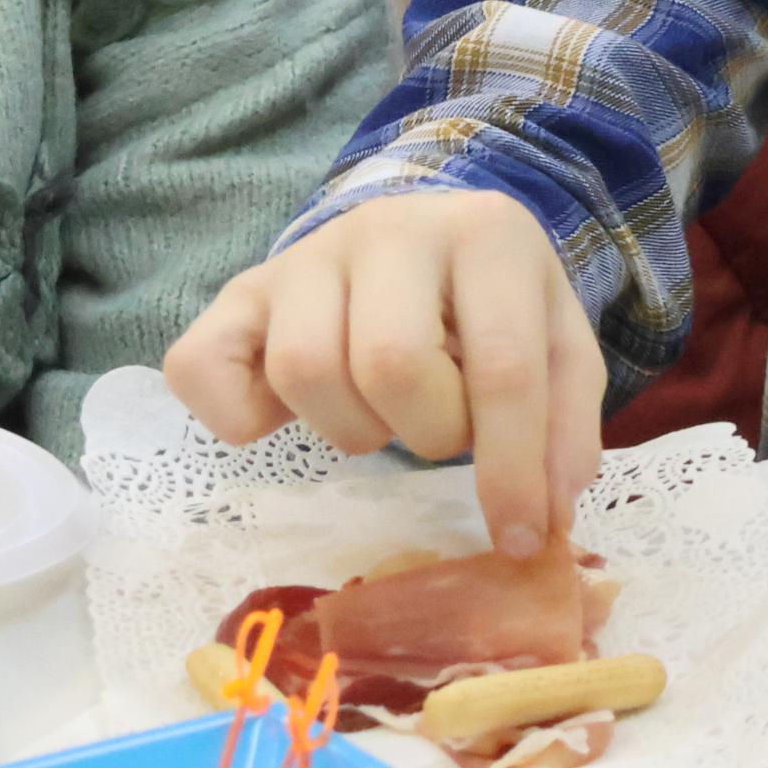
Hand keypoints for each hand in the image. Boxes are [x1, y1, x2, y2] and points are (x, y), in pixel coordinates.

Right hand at [164, 189, 606, 558]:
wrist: (421, 233)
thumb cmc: (491, 302)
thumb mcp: (556, 342)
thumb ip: (565, 424)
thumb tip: (544, 517)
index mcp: (485, 234)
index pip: (501, 366)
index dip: (511, 471)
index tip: (520, 539)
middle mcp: (388, 228)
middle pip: (390, 365)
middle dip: (425, 431)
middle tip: (439, 426)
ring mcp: (304, 255)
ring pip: (304, 369)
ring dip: (351, 427)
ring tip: (379, 413)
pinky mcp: (241, 291)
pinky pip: (202, 364)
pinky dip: (236, 416)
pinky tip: (279, 418)